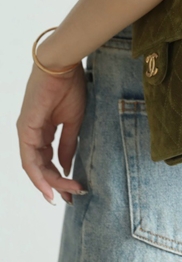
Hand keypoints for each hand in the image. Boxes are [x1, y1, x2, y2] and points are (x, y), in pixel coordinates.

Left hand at [16, 63, 87, 204]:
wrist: (63, 65)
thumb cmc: (70, 87)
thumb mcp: (73, 121)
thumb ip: (68, 144)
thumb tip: (68, 166)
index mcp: (43, 131)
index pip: (49, 160)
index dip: (61, 176)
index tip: (76, 188)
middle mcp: (31, 134)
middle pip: (41, 167)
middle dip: (57, 183)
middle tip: (73, 196)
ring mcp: (26, 132)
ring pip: (35, 166)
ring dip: (50, 182)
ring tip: (67, 193)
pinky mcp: (25, 129)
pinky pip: (29, 158)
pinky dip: (38, 174)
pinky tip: (49, 185)